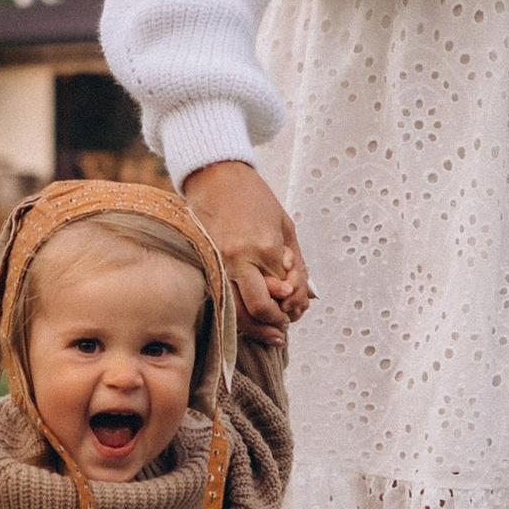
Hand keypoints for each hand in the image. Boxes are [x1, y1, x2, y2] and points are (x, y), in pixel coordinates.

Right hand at [180, 158, 312, 331]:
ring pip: (236, 312)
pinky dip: (236, 315)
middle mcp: (239, 259)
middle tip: (283, 325)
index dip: (293, 304)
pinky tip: (248, 319)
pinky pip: (221, 300)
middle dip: (275, 322)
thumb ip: (296, 263)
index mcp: (264, 247)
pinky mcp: (205, 266)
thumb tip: (304, 295)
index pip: (283, 291)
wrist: (216, 177)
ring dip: (256, 328)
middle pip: (259, 308)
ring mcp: (218, 264)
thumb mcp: (285, 227)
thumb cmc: (253, 197)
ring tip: (270, 332)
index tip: (296, 308)